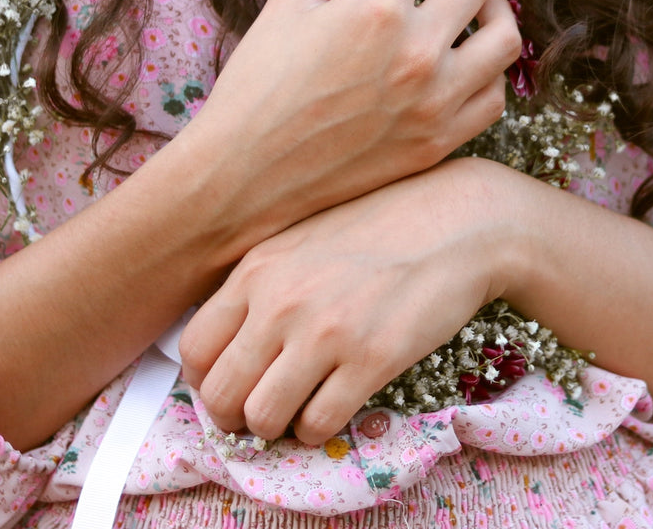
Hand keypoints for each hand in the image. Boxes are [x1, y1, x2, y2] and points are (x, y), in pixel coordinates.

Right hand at [175, 0, 522, 253]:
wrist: (247, 174)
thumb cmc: (258, 86)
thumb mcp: (290, 8)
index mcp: (377, 8)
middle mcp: (419, 51)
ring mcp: (436, 101)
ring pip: (503, 40)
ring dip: (496, 7)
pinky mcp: (438, 142)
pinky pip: (491, 98)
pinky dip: (489, 71)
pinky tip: (471, 58)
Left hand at [177, 158, 515, 444]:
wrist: (457, 221)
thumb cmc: (380, 228)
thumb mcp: (301, 239)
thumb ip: (260, 283)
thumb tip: (227, 346)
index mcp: (257, 269)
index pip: (194, 348)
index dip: (205, 381)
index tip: (229, 387)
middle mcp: (281, 302)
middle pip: (220, 394)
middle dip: (233, 417)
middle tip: (258, 414)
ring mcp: (325, 333)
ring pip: (262, 418)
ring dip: (275, 428)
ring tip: (296, 412)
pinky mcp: (371, 360)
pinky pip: (318, 425)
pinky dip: (318, 430)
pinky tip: (332, 408)